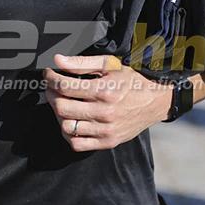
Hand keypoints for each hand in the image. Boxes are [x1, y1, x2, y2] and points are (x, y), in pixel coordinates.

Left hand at [44, 54, 170, 151]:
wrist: (155, 102)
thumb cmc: (132, 81)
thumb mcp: (110, 65)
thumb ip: (82, 63)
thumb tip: (58, 60)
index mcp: (104, 90)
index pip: (64, 86)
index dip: (51, 78)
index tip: (49, 74)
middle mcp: (104, 112)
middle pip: (61, 107)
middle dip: (50, 95)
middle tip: (52, 88)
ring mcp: (105, 130)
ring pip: (66, 127)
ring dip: (58, 114)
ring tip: (62, 104)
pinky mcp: (108, 142)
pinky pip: (77, 144)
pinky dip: (68, 134)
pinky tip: (71, 121)